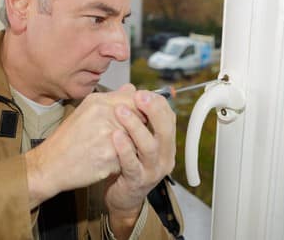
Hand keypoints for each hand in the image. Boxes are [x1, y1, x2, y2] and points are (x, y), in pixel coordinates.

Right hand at [25, 84, 142, 207]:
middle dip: (136, 131)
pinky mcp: (110, 157)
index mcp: (99, 102)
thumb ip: (112, 99)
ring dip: (130, 148)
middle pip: (140, 120)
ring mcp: (108, 137)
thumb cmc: (68, 138)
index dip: (142, 111)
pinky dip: (120, 162)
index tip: (138, 119)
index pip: (136, 99)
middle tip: (121, 138)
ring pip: (137, 141)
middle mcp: (105, 115)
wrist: (51, 164)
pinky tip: (105, 161)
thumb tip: (132, 88)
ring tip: (110, 150)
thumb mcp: (86, 110)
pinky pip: (128, 158)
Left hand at [104, 90, 175, 233]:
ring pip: (150, 146)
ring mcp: (152, 170)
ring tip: (121, 111)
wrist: (122, 197)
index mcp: (165, 143)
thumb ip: (134, 114)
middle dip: (153, 111)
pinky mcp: (137, 181)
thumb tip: (130, 88)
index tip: (142, 91)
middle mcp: (163, 156)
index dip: (157, 103)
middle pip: (165, 130)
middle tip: (139, 96)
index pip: (168, 118)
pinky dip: (124, 149)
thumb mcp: (133, 137)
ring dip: (136, 126)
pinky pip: (132, 164)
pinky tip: (115, 135)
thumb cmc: (127, 163)